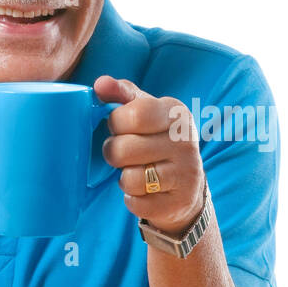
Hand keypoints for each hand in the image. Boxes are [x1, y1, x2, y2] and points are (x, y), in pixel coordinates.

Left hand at [96, 74, 206, 234]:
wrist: (187, 185)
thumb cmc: (157, 140)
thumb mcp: (146, 112)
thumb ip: (122, 94)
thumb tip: (100, 83)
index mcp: (176, 113)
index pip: (134, 114)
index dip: (116, 122)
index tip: (118, 126)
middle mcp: (186, 142)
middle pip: (124, 148)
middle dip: (113, 152)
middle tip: (121, 153)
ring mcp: (186, 173)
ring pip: (130, 178)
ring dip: (124, 177)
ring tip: (134, 171)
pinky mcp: (180, 202)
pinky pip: (137, 203)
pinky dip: (132, 198)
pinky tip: (143, 191)